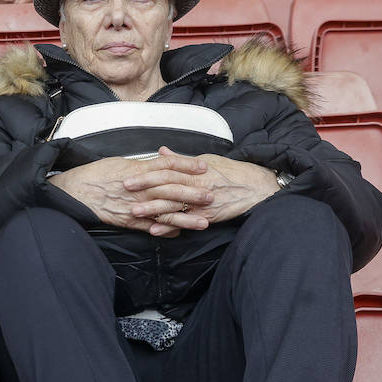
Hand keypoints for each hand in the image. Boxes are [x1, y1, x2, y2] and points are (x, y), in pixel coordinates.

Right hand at [49, 150, 213, 237]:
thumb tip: (158, 161)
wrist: (74, 191)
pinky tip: (179, 233)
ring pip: (165, 211)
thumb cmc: (94, 174)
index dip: (187, 165)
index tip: (204, 167)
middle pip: (172, 189)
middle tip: (213, 194)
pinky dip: (165, 230)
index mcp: (137, 170)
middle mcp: (139, 189)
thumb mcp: (119, 162)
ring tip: (205, 221)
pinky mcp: (127, 221)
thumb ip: (141, 164)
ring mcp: (134, 206)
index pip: (168, 166)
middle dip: (194, 192)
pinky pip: (150, 227)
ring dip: (187, 217)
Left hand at [136, 152, 278, 225]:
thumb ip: (181, 159)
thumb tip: (161, 151)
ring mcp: (202, 202)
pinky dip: (169, 226)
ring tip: (134, 212)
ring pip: (174, 206)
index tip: (129, 175)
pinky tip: (154, 230)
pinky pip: (185, 222)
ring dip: (153, 210)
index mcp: (195, 170)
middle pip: (167, 186)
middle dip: (145, 188)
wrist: (257, 188)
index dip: (147, 173)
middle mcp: (197, 185)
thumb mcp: (206, 160)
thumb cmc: (231, 172)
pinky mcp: (207, 215)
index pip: (167, 170)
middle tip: (125, 190)